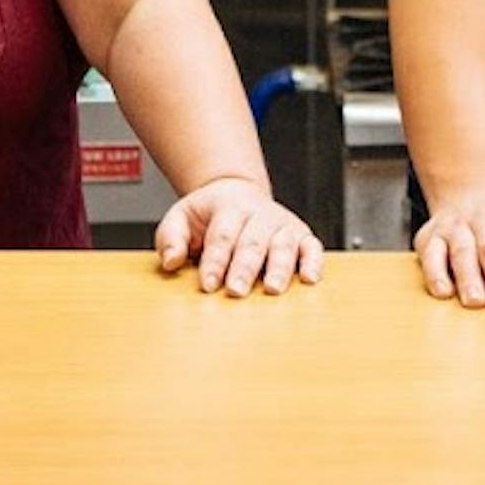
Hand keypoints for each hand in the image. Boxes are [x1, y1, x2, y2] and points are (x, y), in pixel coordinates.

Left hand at [155, 181, 323, 296]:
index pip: (222, 235)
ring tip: (272, 289)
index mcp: (229, 206)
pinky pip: (312, 247)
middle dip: (244, 268)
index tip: (207, 285)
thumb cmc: (208, 214)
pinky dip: (314, 262)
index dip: (215, 261)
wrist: (237, 193)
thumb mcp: (181, 217)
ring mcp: (282, 223)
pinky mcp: (301, 235)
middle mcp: (260, 213)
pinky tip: (309, 279)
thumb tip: (171, 261)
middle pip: (253, 242)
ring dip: (279, 268)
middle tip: (235, 291)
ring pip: (284, 245)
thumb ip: (171, 238)